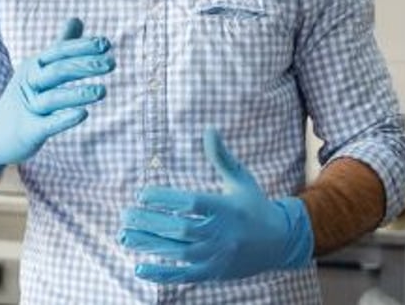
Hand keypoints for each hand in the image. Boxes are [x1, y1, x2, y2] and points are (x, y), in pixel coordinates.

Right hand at [0, 18, 113, 176]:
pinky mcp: (28, 130)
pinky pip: (48, 124)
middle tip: (111, 63)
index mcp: (33, 66)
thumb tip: (77, 18)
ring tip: (102, 92)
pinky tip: (83, 114)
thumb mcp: (39, 68)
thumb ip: (60, 45)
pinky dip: (65, 119)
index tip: (106, 43)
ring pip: (53, 98)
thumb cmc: (25, 97)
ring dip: (78, 94)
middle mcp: (29, 83)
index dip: (82, 46)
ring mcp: (28, 107)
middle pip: (57, 71)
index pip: (59, 51)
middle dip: (84, 65)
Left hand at [118, 127, 313, 282]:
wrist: (280, 242)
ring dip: (149, 245)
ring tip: (125, 235)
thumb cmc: (254, 206)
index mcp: (226, 209)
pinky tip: (139, 267)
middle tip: (125, 215)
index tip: (142, 193)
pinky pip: (184, 276)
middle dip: (149, 222)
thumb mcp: (241, 180)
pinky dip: (161, 274)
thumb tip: (209, 129)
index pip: (191, 203)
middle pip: (180, 229)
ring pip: (178, 252)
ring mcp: (217, 256)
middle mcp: (222, 233)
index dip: (165, 199)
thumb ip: (221, 157)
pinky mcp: (214, 273)